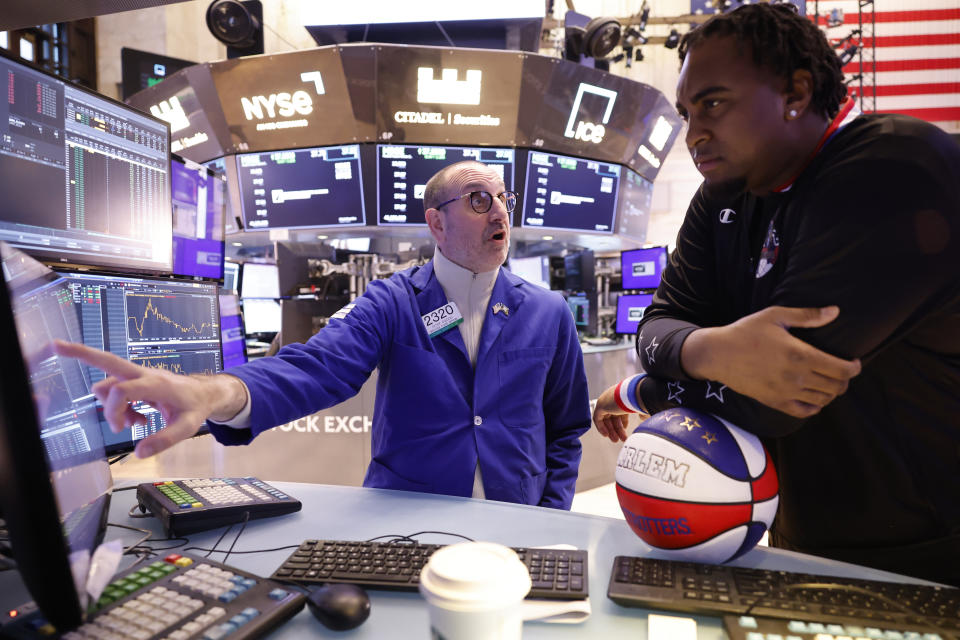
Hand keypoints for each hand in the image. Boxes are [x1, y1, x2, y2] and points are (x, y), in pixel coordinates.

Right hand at [51, 340, 244, 457]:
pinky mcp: (136, 380)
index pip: (123, 389)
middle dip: (82, 353)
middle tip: (55, 345)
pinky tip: (137, 417)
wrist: (206, 393)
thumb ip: (164, 440)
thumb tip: (139, 453)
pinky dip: (119, 407)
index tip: (120, 428)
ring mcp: (139, 375)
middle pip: (108, 360)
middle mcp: (143, 374)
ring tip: (135, 421)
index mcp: (156, 384)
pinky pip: (115, 391)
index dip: (114, 409)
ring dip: (113, 407)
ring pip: (108, 386)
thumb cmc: (196, 407)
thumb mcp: (187, 427)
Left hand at [592, 382, 648, 443]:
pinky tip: (607, 435)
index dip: (622, 422)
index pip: (620, 411)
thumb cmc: (642, 399)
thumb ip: (642, 413)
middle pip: (612, 416)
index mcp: (623, 396)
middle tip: (619, 439)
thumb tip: (643, 417)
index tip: (625, 430)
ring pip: (606, 419)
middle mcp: (614, 397)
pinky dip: (601, 427)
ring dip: (611, 430)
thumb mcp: (643, 408)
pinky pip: (597, 418)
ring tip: (615, 440)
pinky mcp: (601, 405)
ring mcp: (607, 400)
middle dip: (616, 429)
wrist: (636, 393)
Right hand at [681, 306, 861, 417]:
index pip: (841, 369)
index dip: (854, 368)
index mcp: (800, 354)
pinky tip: (814, 397)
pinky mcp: (774, 402)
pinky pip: (803, 411)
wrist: (717, 354)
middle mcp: (796, 377)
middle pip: (836, 387)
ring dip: (831, 392)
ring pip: (823, 400)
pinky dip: (815, 407)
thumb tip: (835, 311)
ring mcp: (785, 392)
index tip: (855, 362)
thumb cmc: (746, 332)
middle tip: (842, 372)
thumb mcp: (775, 316)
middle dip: (845, 380)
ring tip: (829, 382)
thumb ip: (807, 316)